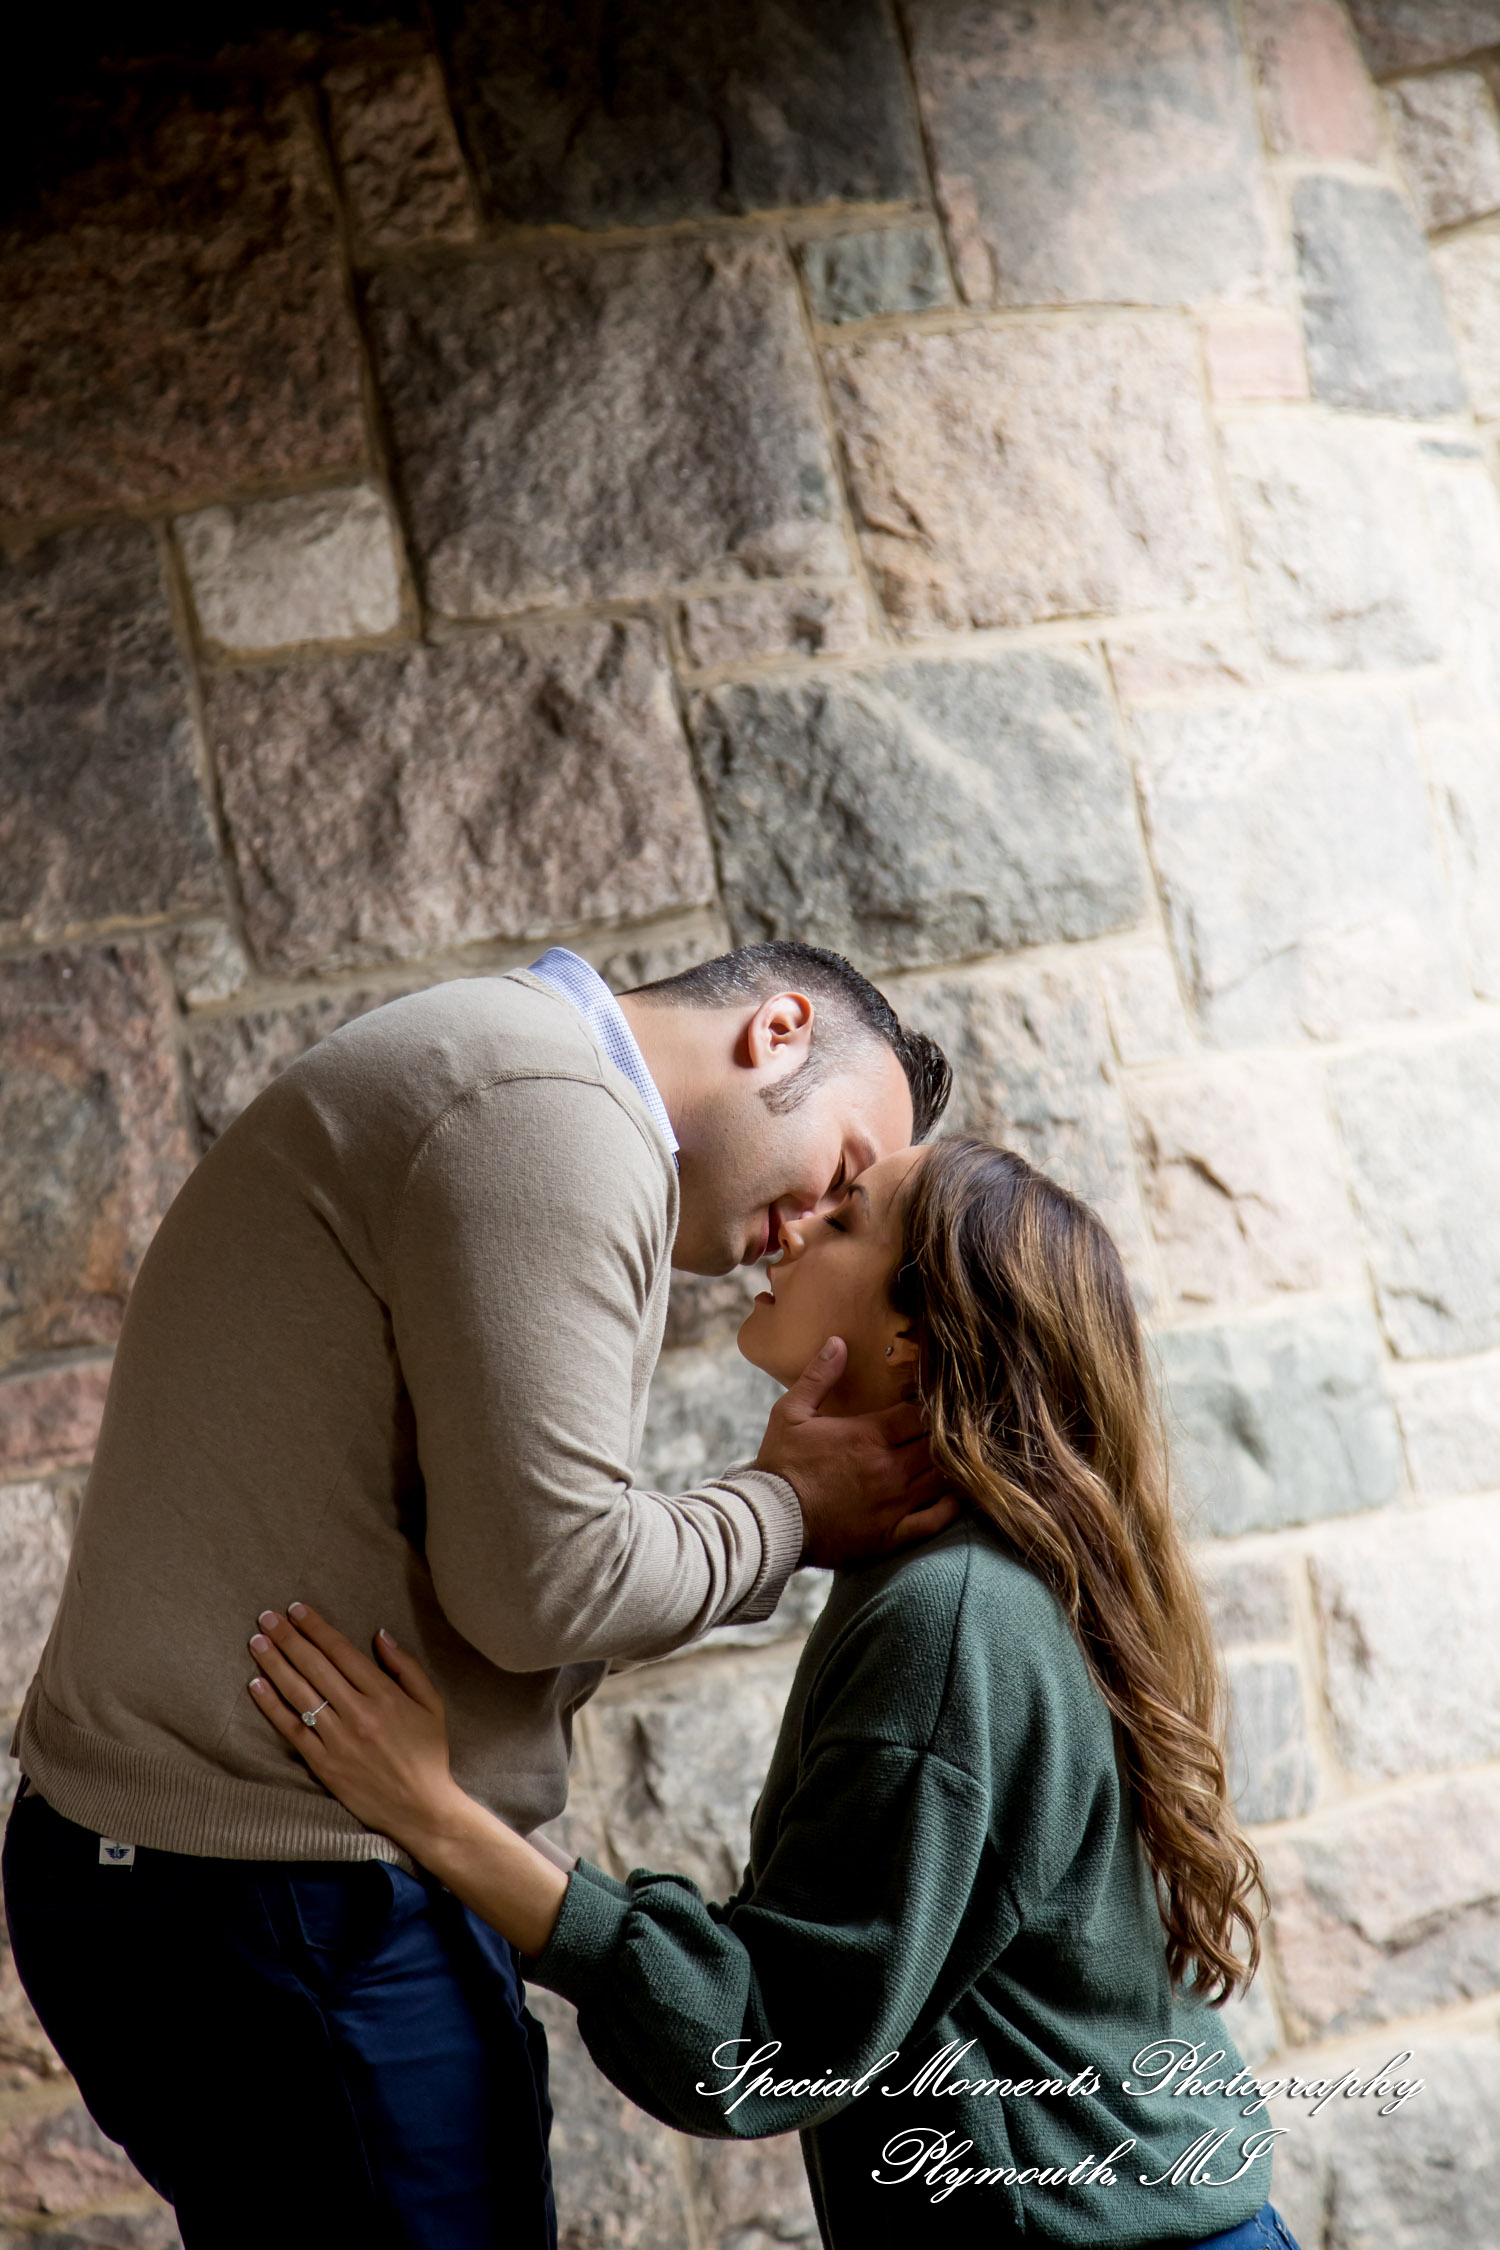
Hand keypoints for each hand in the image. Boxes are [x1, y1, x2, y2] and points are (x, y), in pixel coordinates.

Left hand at [247, 1605, 464, 1857]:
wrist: (420, 1808)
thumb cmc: (429, 1753)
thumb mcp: (431, 1704)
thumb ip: (406, 1667)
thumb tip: (380, 1634)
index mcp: (385, 1695)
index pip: (342, 1652)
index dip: (317, 1628)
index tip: (297, 1610)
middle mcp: (359, 1713)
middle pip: (315, 1666)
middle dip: (288, 1638)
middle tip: (266, 1617)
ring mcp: (338, 1739)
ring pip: (299, 1693)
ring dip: (275, 1664)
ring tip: (257, 1642)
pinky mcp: (323, 1764)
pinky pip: (292, 1729)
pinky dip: (272, 1706)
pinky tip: (256, 1685)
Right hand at [754, 1337, 960, 1568]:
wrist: (771, 1521)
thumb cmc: (781, 1466)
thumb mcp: (790, 1413)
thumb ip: (818, 1376)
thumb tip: (839, 1342)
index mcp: (869, 1435)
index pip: (918, 1414)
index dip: (926, 1406)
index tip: (927, 1404)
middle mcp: (890, 1468)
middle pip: (936, 1444)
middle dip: (942, 1434)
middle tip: (944, 1430)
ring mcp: (895, 1503)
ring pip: (940, 1478)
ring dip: (947, 1466)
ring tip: (950, 1458)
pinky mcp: (893, 1534)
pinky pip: (935, 1520)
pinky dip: (949, 1507)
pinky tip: (952, 1496)